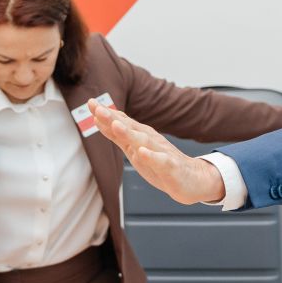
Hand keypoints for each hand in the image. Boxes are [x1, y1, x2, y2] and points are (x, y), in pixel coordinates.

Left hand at [88, 100, 224, 204]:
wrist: (191, 180)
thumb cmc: (160, 164)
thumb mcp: (135, 149)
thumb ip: (117, 136)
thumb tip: (99, 120)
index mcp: (140, 135)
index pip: (121, 122)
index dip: (105, 113)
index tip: (90, 102)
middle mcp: (149, 140)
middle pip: (130, 127)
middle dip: (113, 118)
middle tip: (98, 109)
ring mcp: (160, 152)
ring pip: (143, 141)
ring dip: (129, 133)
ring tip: (116, 126)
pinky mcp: (171, 166)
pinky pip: (160, 161)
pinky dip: (151, 156)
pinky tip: (142, 152)